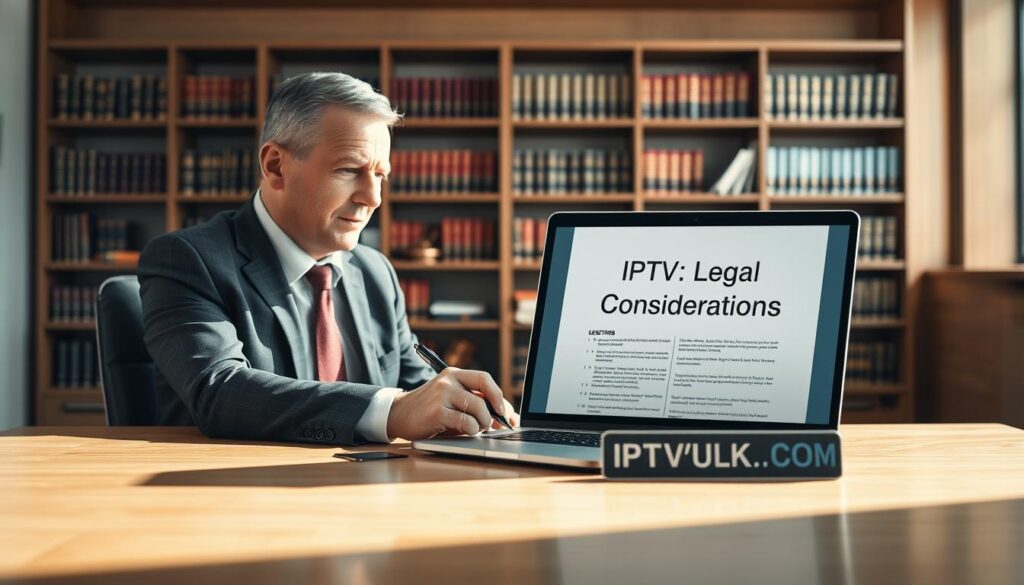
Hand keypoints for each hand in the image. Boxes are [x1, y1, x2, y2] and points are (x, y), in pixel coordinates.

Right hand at [386, 367, 518, 440]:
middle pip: (484, 395)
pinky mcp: (436, 412)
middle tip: (494, 425)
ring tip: (476, 429)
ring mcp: (441, 394)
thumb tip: (505, 415)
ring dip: (482, 424)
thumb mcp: (451, 400)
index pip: (484, 379)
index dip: (498, 396)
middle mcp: (448, 380)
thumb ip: (474, 403)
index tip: (505, 413)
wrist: (398, 415)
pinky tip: (465, 431)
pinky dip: (471, 430)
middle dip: (494, 413)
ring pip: (477, 409)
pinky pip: (466, 422)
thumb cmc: (429, 410)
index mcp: (454, 374)